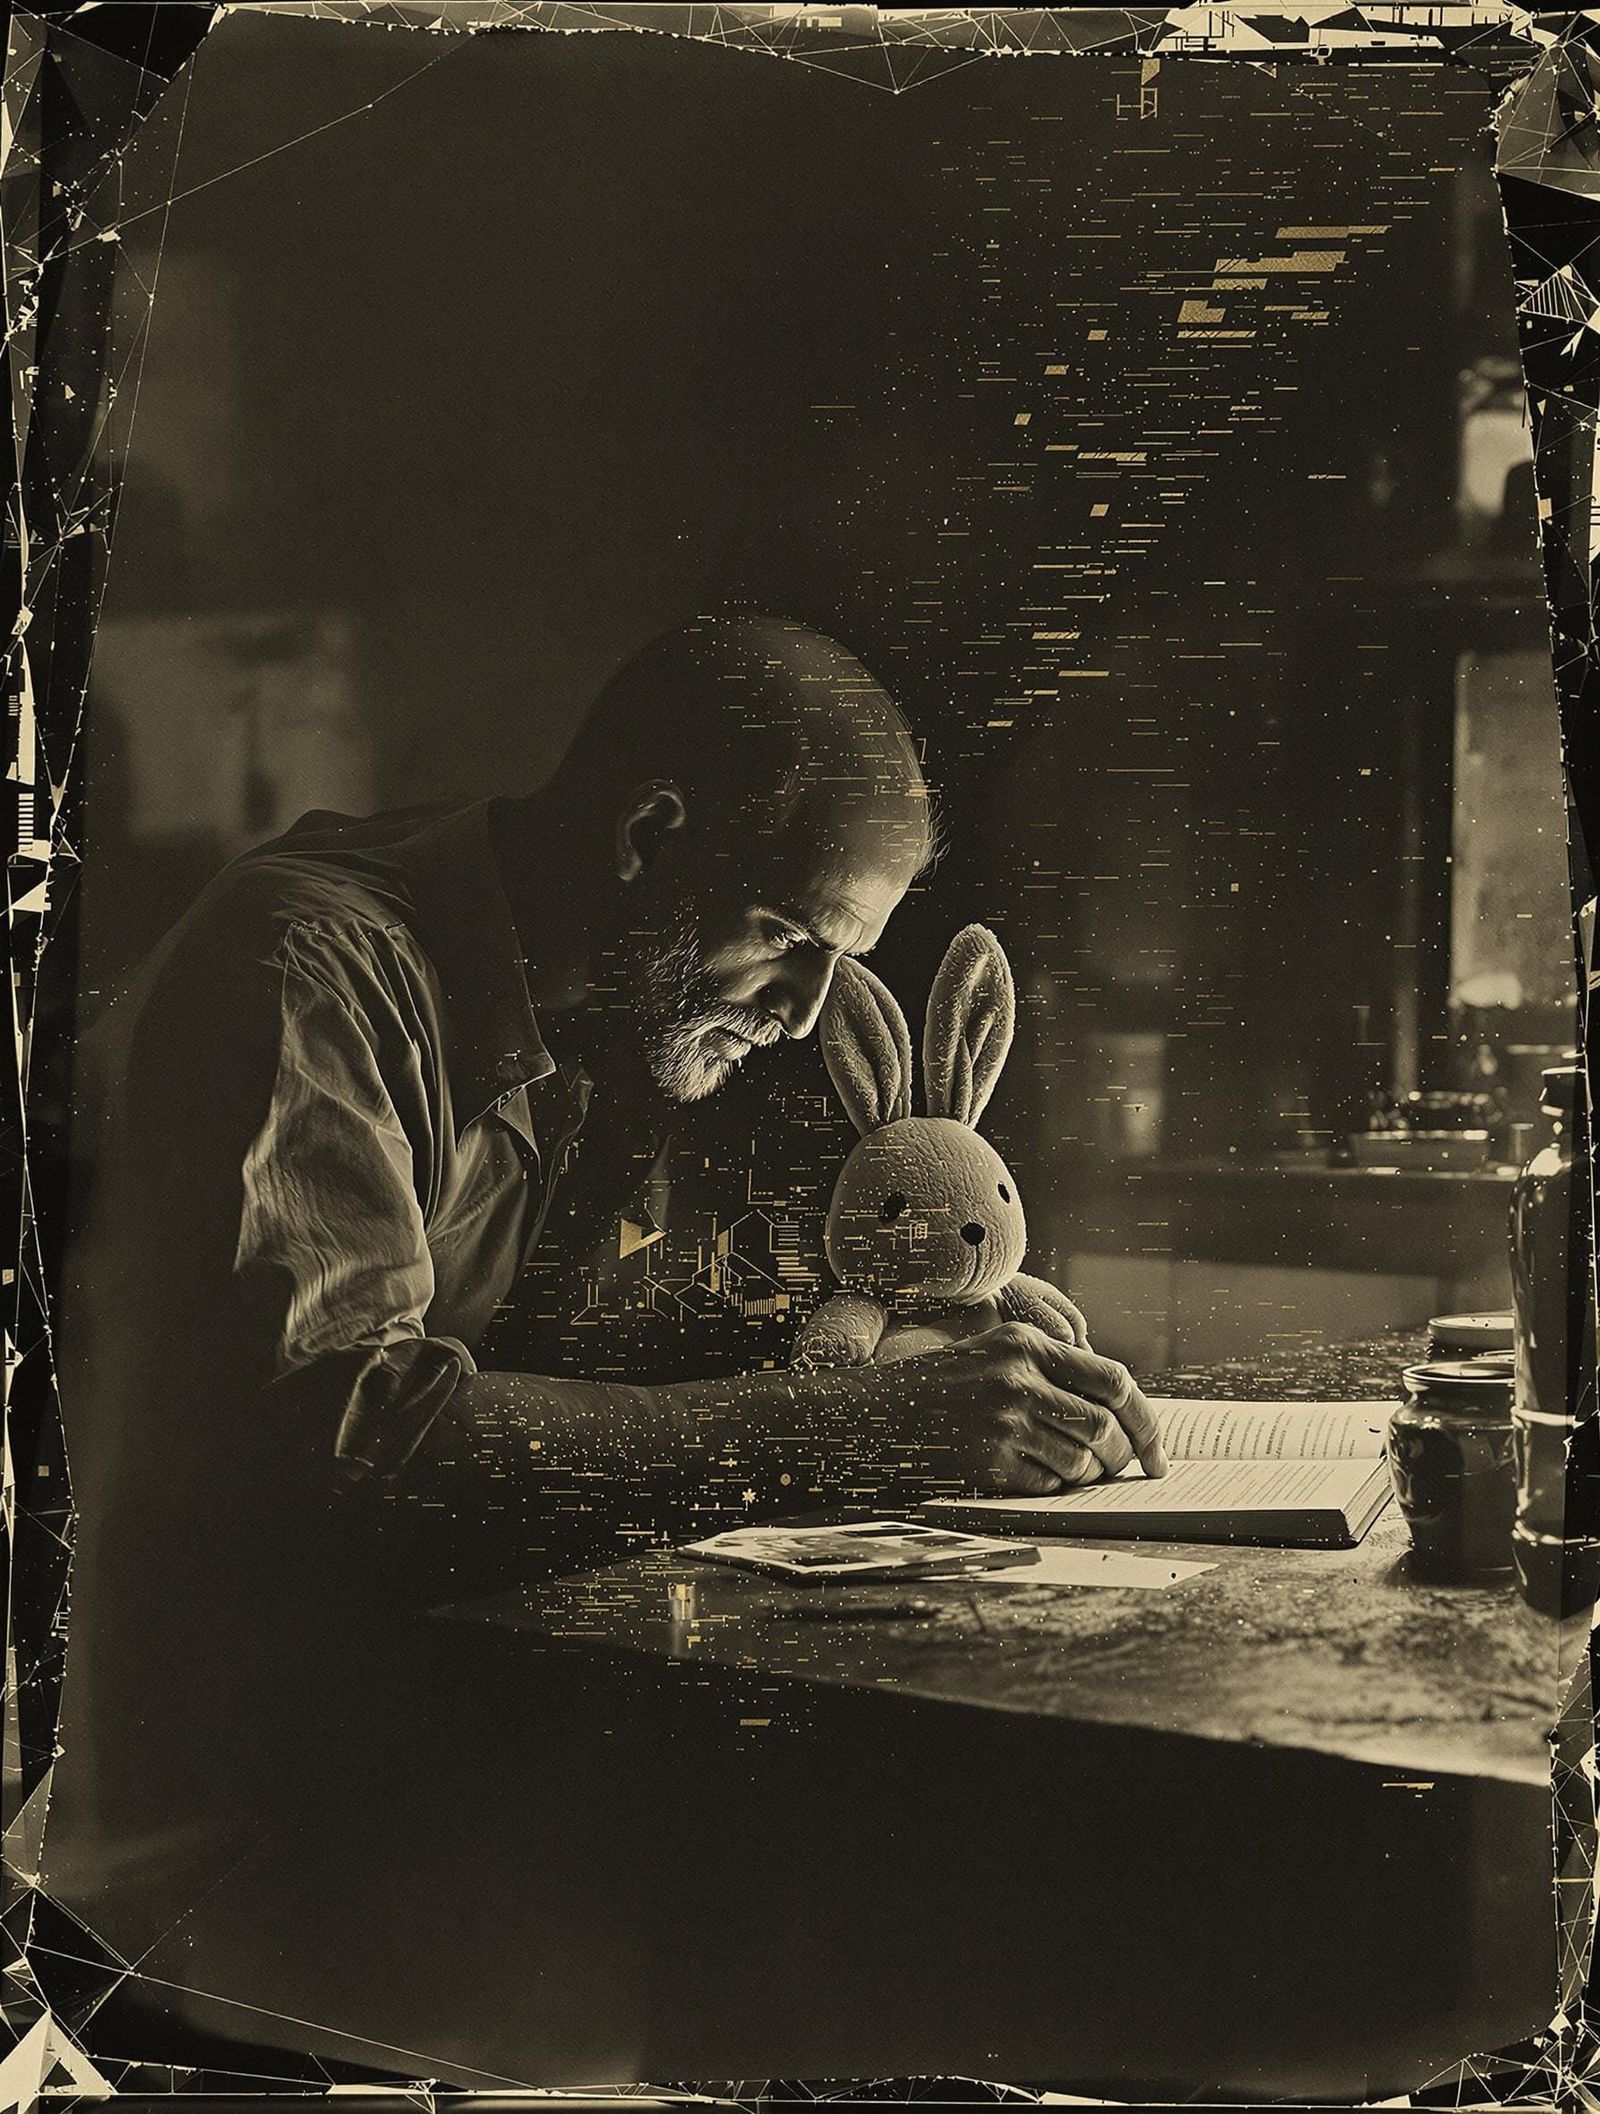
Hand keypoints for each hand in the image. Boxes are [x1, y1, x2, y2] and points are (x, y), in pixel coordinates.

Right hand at [878, 1320, 1167, 1494]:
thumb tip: (1117, 1415)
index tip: (1157, 1455)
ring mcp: (1003, 1421)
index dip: (1146, 1422)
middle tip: (1118, 1474)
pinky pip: (1047, 1486)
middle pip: (1104, 1427)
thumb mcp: (990, 1357)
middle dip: (1121, 1459)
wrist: (864, 1419)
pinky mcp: (987, 1461)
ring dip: (1083, 1478)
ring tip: (1059, 1472)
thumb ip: (1048, 1372)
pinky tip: (1022, 1477)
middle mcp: (1018, 1377)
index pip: (1115, 1380)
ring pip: (1080, 1463)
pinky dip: (1048, 1490)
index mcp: (1024, 1343)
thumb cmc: (933, 1391)